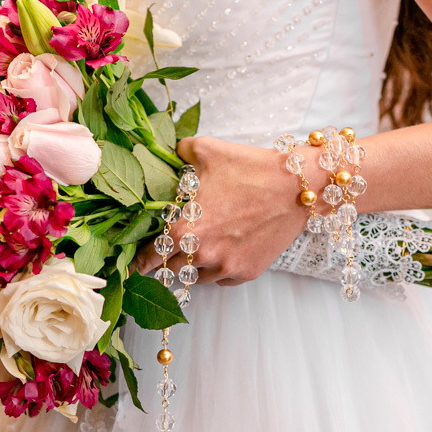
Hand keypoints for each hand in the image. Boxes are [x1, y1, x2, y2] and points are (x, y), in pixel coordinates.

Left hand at [135, 137, 309, 285]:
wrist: (297, 186)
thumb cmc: (251, 168)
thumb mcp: (207, 151)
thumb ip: (178, 152)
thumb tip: (164, 151)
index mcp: (184, 229)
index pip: (150, 255)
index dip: (139, 260)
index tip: (134, 265)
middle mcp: (201, 254)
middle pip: (170, 269)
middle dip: (167, 261)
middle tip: (168, 252)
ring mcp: (225, 268)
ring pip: (195, 277)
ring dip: (193, 266)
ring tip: (200, 246)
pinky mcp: (245, 273)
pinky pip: (220, 280)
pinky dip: (216, 270)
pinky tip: (222, 250)